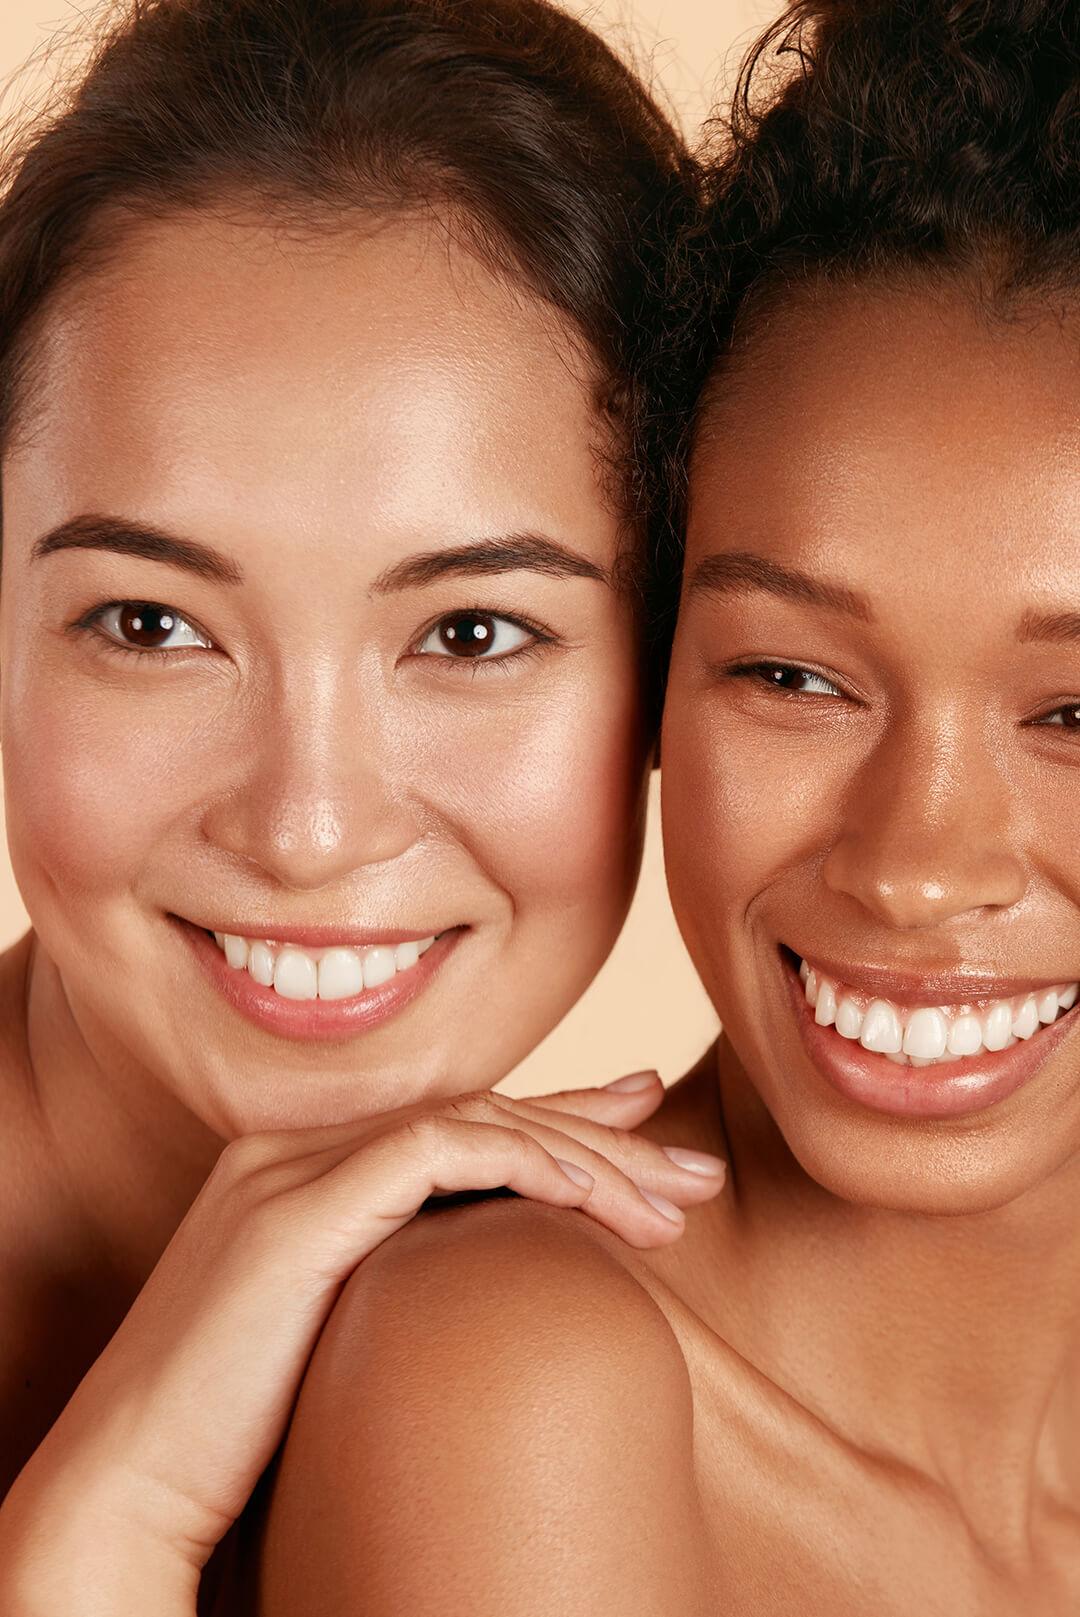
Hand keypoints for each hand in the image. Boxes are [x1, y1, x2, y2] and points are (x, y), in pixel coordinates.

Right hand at [3, 1075, 723, 1583]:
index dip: (558, 1120)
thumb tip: (486, 1296)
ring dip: (588, 1156)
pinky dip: (533, 1163)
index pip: (455, 1123)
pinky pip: (443, 1152)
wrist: (128, 1487)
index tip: (642, 1126)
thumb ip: (396, 1286)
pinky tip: (600, 1199)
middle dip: (599, 1135)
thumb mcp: (334, 1338)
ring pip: (477, 1123)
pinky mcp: (299, 1203)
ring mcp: (292, 1165)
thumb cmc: (231, 1440)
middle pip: (479, 1113)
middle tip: (689, 1169)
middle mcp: (295, 1146)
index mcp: (300, 1169)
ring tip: (673, 1204)